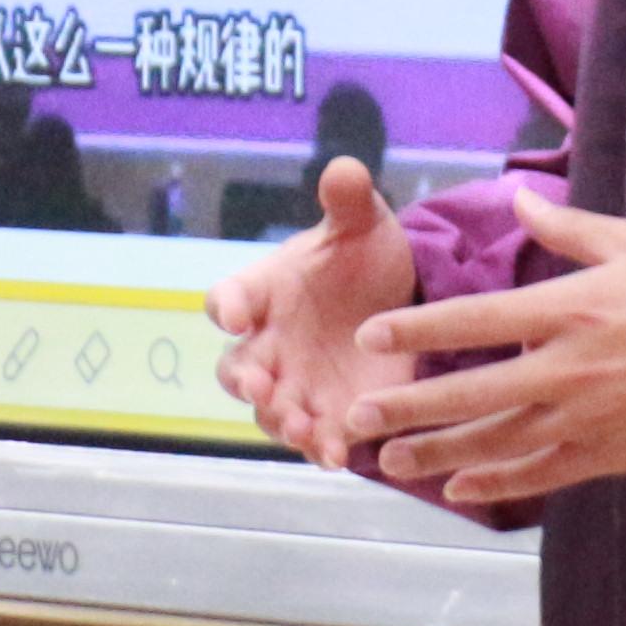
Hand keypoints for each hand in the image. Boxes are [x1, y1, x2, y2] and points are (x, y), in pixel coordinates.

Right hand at [203, 159, 419, 465]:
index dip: (226, 307)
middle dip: (245, 380)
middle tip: (261, 385)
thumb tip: (344, 170)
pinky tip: (338, 455)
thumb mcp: (360, 225)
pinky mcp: (332, 416)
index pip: (227, 299)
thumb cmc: (360, 259)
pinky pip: (316, 441)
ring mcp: (296, 386)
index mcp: (263, 293)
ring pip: (270, 415)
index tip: (233, 314)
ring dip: (281, 423)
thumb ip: (348, 202)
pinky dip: (321, 450)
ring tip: (303, 427)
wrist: (399, 301)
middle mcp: (268, 346)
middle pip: (236, 370)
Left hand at [342, 192, 625, 510]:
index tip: (370, 335)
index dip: (417, 329)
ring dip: (439, 452)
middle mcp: (565, 368)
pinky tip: (455, 488)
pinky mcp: (604, 454)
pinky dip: (496, 481)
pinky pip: (539, 473)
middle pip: (472, 391)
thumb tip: (519, 200)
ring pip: (496, 441)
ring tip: (390, 460)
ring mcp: (583, 417)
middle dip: (409, 405)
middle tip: (357, 414)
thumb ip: (571, 228)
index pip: (475, 321)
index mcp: (568, 310)